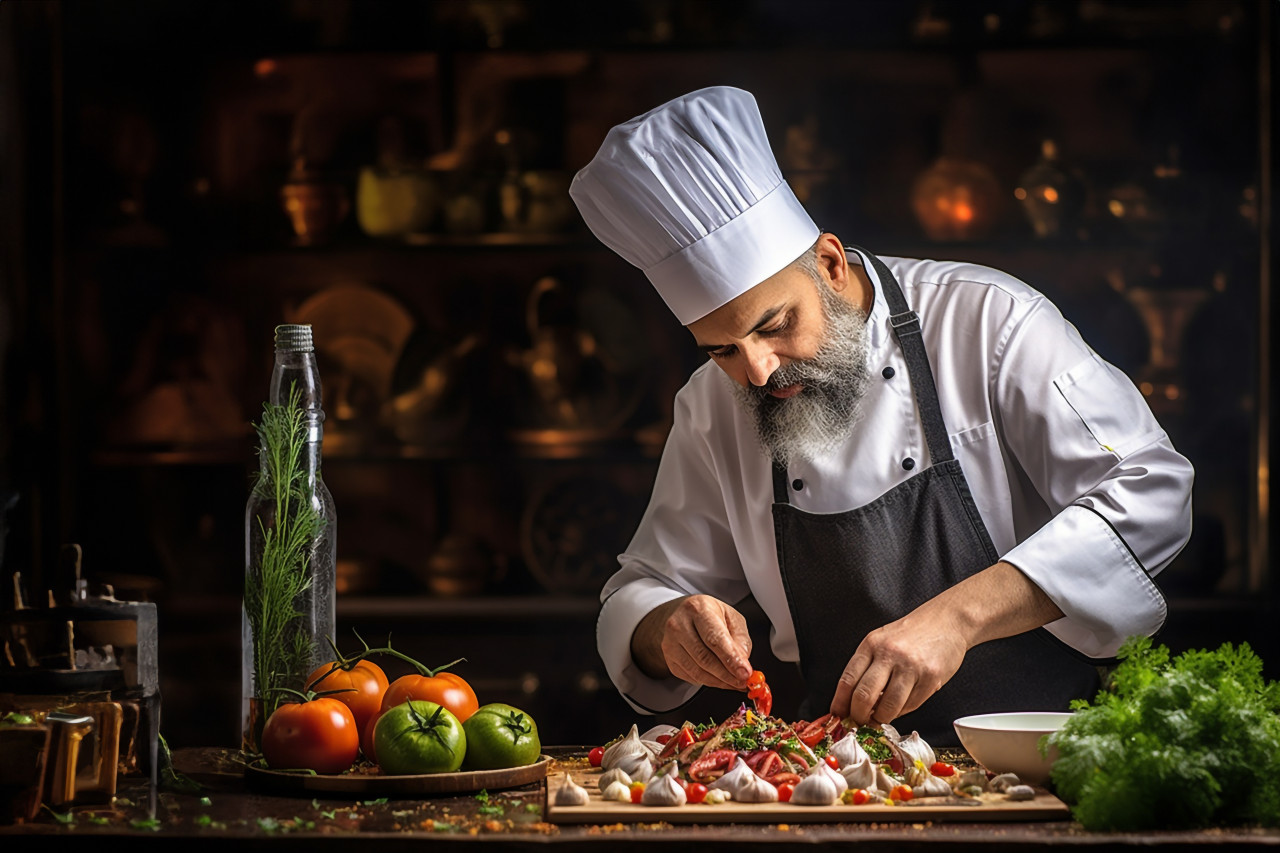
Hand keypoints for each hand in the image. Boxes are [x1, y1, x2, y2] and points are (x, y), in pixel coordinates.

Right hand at [632, 595, 752, 689]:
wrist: (684, 615)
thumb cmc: (710, 615)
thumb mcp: (732, 618)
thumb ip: (740, 640)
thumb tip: (742, 664)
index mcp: (698, 609)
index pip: (714, 638)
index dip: (731, 658)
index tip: (745, 673)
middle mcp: (679, 624)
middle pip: (704, 658)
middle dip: (727, 674)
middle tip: (743, 681)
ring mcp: (670, 643)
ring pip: (697, 671)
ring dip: (719, 682)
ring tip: (734, 682)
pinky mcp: (669, 659)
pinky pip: (690, 677)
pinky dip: (709, 682)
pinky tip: (720, 679)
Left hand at [828, 611, 966, 726]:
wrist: (947, 620)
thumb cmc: (911, 634)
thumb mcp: (882, 641)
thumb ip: (868, 667)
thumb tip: (854, 701)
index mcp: (871, 644)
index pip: (847, 679)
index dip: (840, 703)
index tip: (838, 715)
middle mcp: (889, 654)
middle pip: (864, 696)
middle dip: (858, 716)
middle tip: (859, 722)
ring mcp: (911, 666)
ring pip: (888, 707)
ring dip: (881, 719)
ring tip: (880, 717)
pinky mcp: (930, 677)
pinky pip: (911, 705)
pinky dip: (902, 711)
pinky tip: (901, 704)